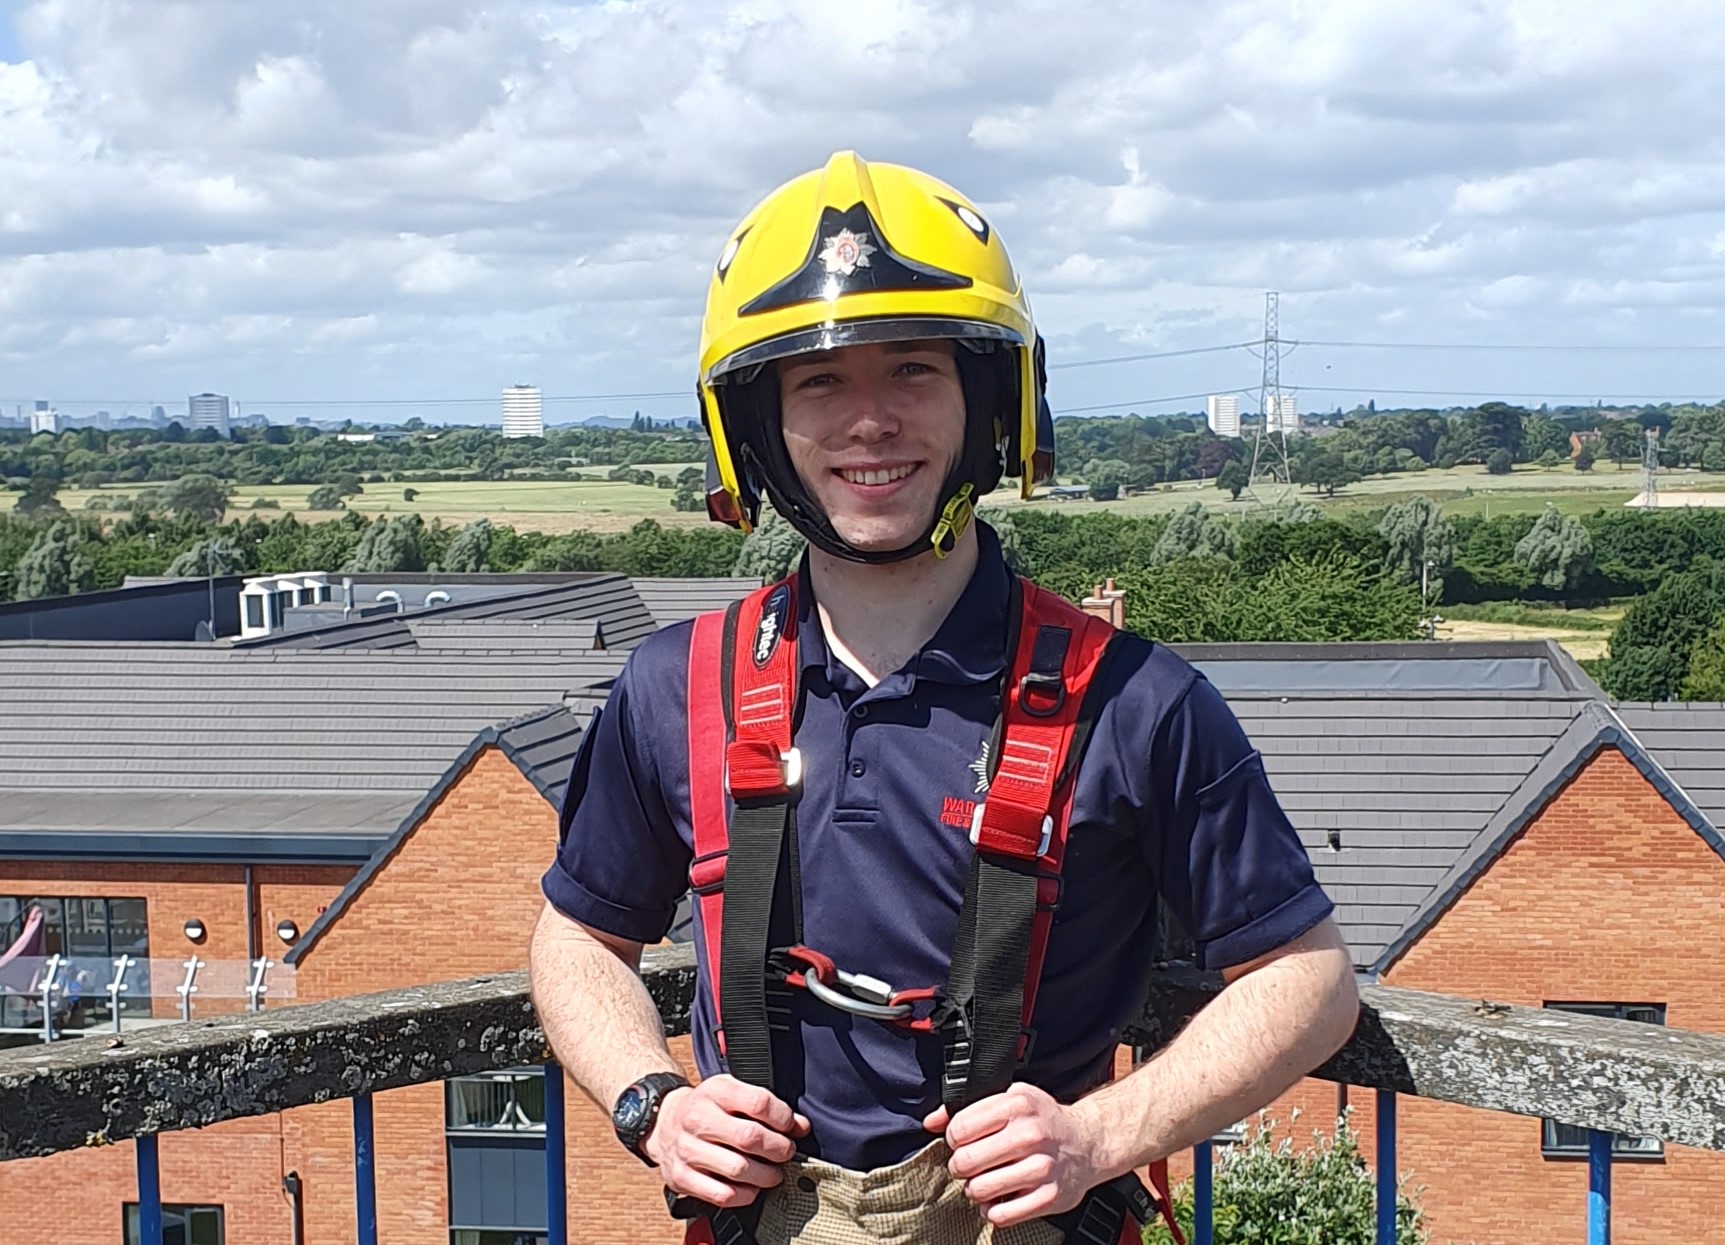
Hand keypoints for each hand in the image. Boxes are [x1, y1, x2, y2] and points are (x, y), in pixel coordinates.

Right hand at [644, 1074, 811, 1209]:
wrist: (664, 1123)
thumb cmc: (707, 1108)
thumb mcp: (733, 1093)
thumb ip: (767, 1106)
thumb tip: (800, 1126)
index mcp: (715, 1091)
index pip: (758, 1102)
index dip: (783, 1118)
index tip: (792, 1127)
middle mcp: (697, 1118)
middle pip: (750, 1137)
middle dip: (778, 1149)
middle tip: (786, 1152)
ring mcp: (687, 1149)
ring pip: (738, 1168)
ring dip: (765, 1175)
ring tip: (773, 1173)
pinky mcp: (681, 1177)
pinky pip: (722, 1194)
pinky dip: (745, 1195)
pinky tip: (751, 1187)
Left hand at [923, 1084, 1106, 1228]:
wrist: (1087, 1142)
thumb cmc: (1043, 1120)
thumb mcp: (1011, 1099)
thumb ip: (970, 1108)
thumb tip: (931, 1122)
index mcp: (1018, 1105)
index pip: (960, 1128)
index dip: (953, 1138)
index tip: (961, 1142)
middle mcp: (1031, 1134)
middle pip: (966, 1160)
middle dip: (959, 1167)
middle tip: (967, 1165)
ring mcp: (1042, 1167)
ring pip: (981, 1189)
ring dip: (974, 1190)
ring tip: (982, 1182)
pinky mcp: (1050, 1196)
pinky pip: (1002, 1215)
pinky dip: (992, 1211)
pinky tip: (997, 1200)